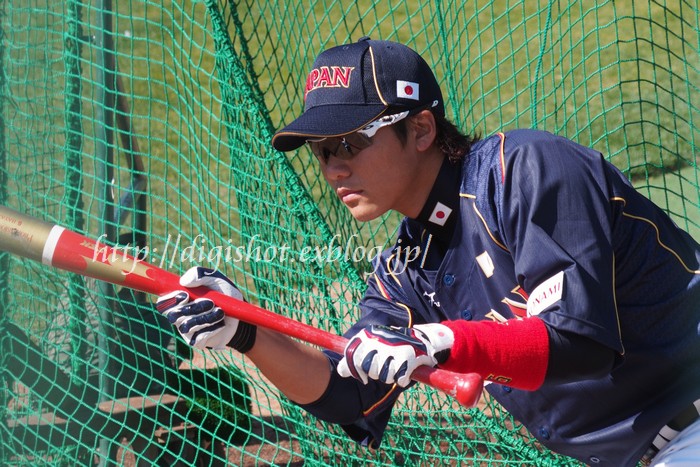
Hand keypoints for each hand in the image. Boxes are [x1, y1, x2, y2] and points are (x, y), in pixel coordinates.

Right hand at [156, 267, 255, 351]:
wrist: (240, 315)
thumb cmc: (225, 295)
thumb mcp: (217, 279)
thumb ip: (201, 274)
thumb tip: (184, 281)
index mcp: (180, 300)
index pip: (163, 302)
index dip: (171, 299)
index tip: (186, 295)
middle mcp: (180, 316)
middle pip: (172, 315)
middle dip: (193, 308)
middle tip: (210, 302)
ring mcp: (187, 331)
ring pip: (186, 326)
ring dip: (205, 318)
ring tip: (220, 312)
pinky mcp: (197, 341)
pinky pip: (198, 337)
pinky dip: (212, 328)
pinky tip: (221, 324)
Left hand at [337, 323, 453, 386]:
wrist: (420, 337)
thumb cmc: (390, 344)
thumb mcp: (370, 346)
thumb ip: (354, 358)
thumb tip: (340, 372)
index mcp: (367, 335)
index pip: (354, 359)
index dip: (356, 372)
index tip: (362, 377)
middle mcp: (379, 339)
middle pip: (370, 370)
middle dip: (377, 373)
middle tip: (384, 367)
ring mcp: (394, 347)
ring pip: (385, 377)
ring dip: (391, 376)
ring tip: (396, 366)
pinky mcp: (409, 356)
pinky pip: (400, 379)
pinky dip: (403, 379)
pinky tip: (406, 370)